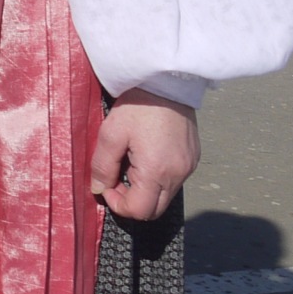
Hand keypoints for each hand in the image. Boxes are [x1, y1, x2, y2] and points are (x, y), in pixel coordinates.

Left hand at [89, 89, 198, 221]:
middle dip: (131, 201)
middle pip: (154, 210)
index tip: (107, 185)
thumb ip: (102, 166)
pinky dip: (157, 178)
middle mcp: (178, 174)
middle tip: (116, 179)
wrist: (167, 82)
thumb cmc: (138, 106)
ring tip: (129, 163)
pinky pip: (174, 180)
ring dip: (144, 189)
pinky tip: (145, 156)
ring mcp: (189, 167)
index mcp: (157, 171)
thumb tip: (99, 189)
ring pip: (165, 196)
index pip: (140, 211)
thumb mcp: (111, 134)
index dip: (118, 205)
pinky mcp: (193, 158)